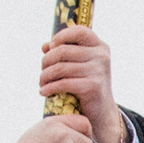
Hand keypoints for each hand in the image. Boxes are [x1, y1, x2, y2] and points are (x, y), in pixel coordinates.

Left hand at [40, 25, 128, 142]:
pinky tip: (44, 92)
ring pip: (60, 68)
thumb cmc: (86, 84)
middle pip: (63, 51)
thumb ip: (63, 53)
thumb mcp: (78, 65)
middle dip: (46, 61)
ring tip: (41, 83)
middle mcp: (101, 56)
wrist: (102, 111)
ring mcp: (99, 70)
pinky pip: (64, 83)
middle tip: (42, 71)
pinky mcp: (93, 86)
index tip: (51, 48)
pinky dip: (50, 88)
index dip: (61, 37)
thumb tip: (45, 46)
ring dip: (45, 76)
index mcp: (100, 46)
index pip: (79, 31)